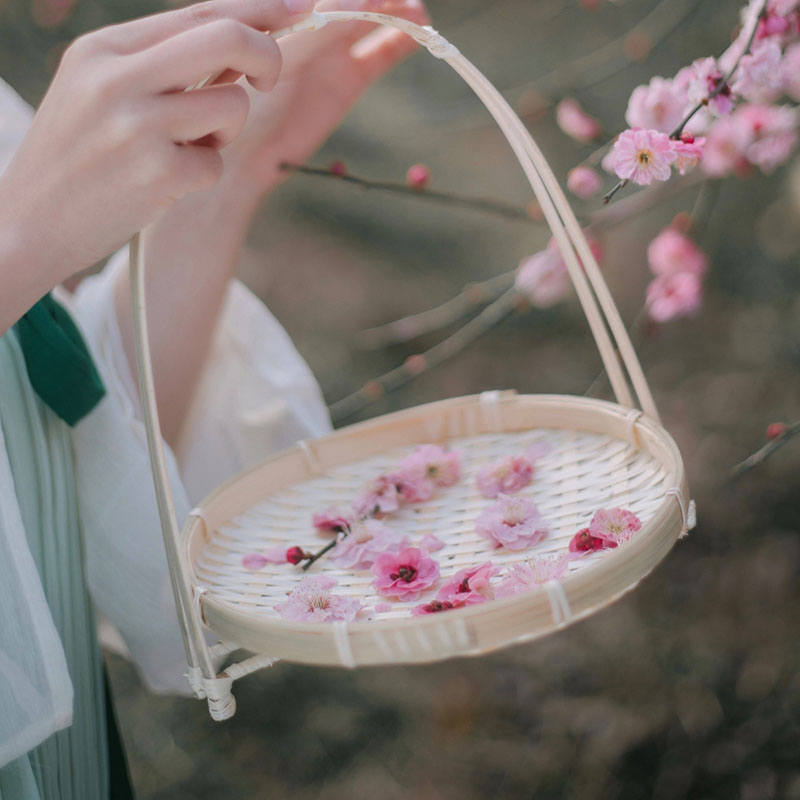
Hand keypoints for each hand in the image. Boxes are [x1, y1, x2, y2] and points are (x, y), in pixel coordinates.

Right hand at [0, 0, 313, 301]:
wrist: (28, 222)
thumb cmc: (76, 154)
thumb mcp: (98, 89)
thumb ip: (163, 63)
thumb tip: (242, 43)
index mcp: (105, 48)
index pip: (200, 12)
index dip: (259, 9)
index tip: (297, 8)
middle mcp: (119, 78)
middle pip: (228, 38)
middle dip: (268, 55)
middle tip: (268, 80)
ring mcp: (138, 127)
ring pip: (233, 106)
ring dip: (226, 130)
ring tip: (184, 146)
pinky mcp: (158, 176)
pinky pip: (217, 163)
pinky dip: (203, 172)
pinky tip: (164, 183)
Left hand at [220, 0, 429, 205]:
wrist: (247, 150)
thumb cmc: (248, 97)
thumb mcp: (278, 54)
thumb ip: (315, 29)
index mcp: (291, 9)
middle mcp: (316, 23)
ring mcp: (335, 51)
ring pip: (374, 19)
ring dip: (398, 10)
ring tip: (418, 12)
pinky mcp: (350, 80)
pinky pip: (381, 53)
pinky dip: (401, 41)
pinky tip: (421, 30)